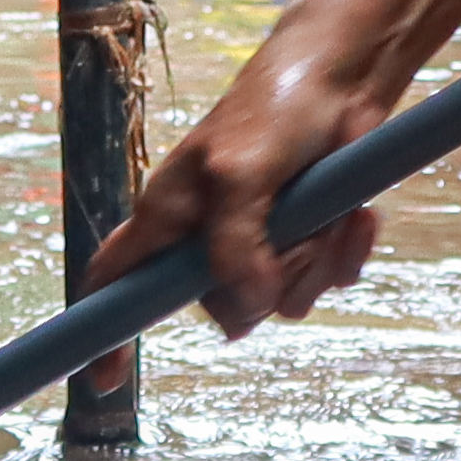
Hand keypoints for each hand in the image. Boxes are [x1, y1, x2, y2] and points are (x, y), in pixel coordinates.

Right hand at [87, 18, 394, 338]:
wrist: (346, 79)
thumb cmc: (274, 110)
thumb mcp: (237, 175)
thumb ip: (232, 249)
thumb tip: (246, 310)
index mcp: (168, 218)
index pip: (115, 283)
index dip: (104, 331)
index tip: (103, 381)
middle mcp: (209, 240)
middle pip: (225, 307)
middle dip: (269, 278)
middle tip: (291, 232)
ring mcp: (263, 245)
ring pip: (287, 300)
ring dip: (318, 257)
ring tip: (328, 209)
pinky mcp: (310, 242)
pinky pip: (331, 281)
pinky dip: (348, 250)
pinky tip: (357, 215)